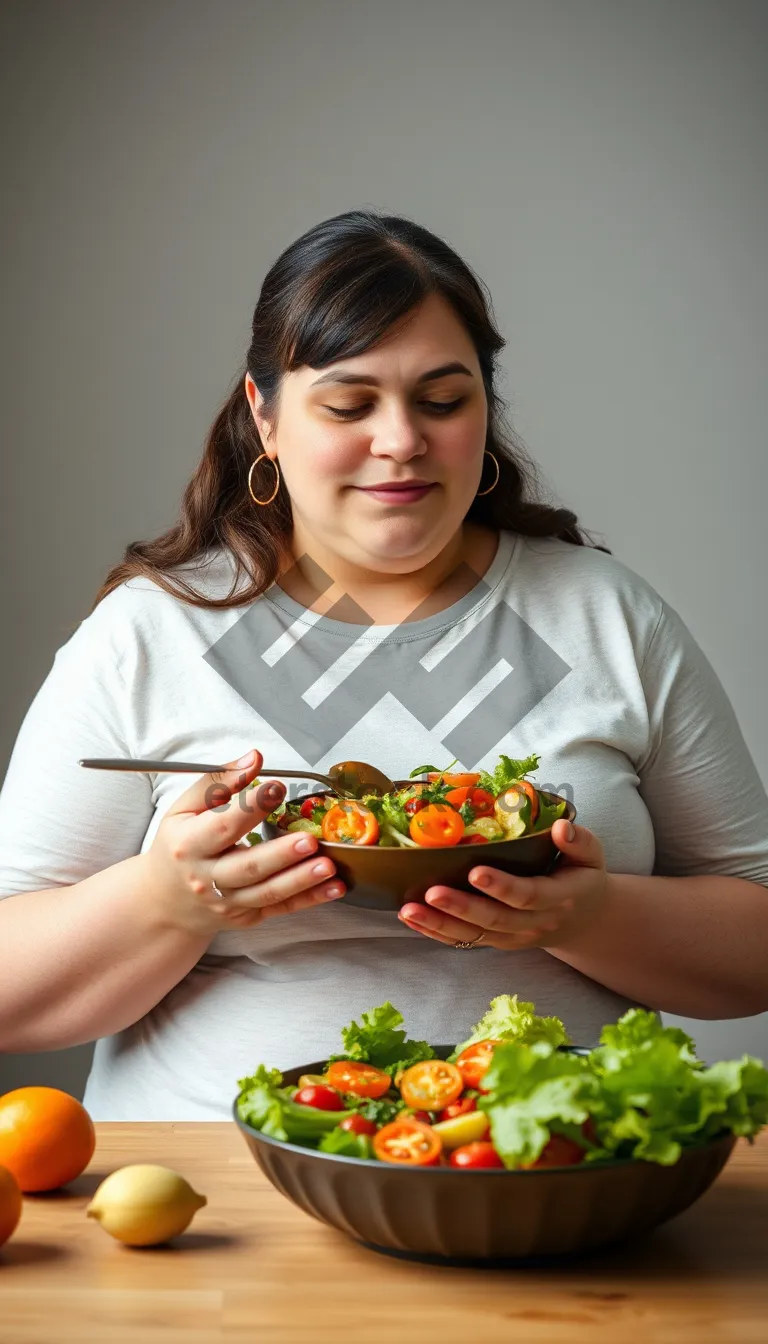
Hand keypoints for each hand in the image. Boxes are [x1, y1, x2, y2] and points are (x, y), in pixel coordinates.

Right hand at [143, 749, 345, 935]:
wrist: (166, 901)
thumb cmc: (178, 847)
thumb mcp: (183, 810)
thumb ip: (218, 782)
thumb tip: (254, 758)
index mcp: (190, 846)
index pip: (223, 826)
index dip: (252, 806)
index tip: (277, 787)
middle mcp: (208, 878)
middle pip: (248, 867)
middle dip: (281, 854)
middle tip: (309, 839)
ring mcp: (229, 902)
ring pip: (268, 892)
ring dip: (301, 879)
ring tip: (329, 865)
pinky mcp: (247, 917)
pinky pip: (281, 907)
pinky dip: (310, 899)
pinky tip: (334, 887)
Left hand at [398, 819, 607, 950]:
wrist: (582, 919)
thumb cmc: (581, 877)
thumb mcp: (591, 856)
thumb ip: (579, 840)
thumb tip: (562, 827)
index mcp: (559, 898)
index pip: (529, 895)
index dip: (502, 886)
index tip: (475, 871)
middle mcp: (534, 923)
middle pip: (495, 919)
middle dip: (461, 907)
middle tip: (431, 892)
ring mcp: (513, 937)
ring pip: (474, 935)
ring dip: (439, 924)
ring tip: (409, 909)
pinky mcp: (496, 942)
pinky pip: (464, 942)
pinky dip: (435, 932)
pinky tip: (410, 918)